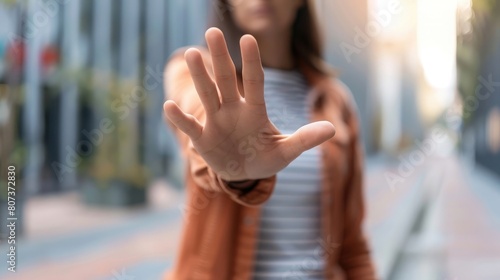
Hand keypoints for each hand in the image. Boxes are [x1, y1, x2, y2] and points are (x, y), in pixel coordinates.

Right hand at [164, 28, 334, 180]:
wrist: (244, 174)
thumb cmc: (266, 158)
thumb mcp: (286, 151)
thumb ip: (305, 140)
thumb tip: (332, 130)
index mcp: (255, 111)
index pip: (254, 82)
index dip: (252, 62)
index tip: (248, 39)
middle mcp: (233, 110)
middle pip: (225, 81)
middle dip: (220, 58)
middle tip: (212, 32)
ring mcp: (216, 122)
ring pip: (207, 96)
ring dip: (199, 77)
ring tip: (191, 54)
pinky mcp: (203, 139)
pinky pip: (190, 126)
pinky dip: (180, 118)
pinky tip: (169, 106)